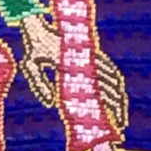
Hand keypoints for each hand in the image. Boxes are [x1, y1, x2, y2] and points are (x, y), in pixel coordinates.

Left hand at [19, 17, 127, 131]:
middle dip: (118, 106)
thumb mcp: (30, 64)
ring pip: (113, 78)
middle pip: (111, 86)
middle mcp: (89, 59)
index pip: (101, 86)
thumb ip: (39, 84)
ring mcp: (93, 56)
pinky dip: (115, 83)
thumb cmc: (34, 46)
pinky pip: (109, 69)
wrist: (40, 25)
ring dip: (119, 96)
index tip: (114, 120)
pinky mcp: (92, 54)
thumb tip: (51, 103)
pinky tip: (116, 98)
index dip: (111, 104)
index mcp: (77, 63)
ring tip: (119, 116)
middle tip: (119, 125)